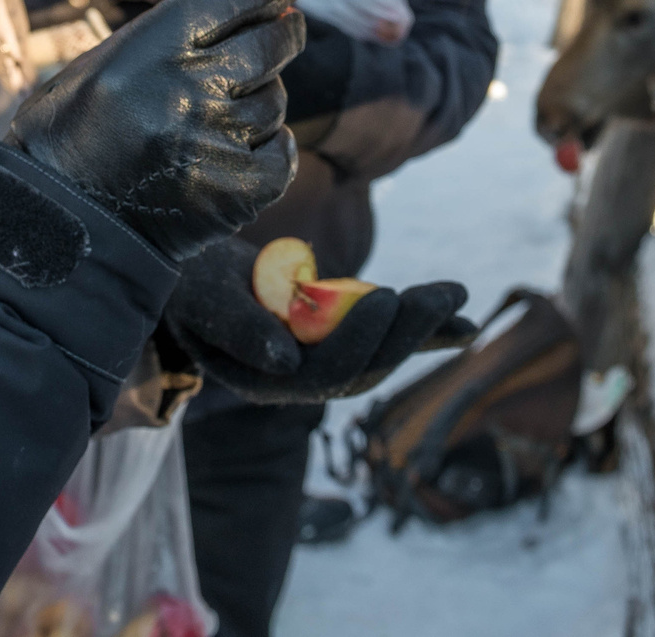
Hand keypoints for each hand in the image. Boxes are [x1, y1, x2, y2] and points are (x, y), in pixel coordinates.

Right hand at [8, 0, 303, 261]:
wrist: (59, 214)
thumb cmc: (80, 128)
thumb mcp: (112, 58)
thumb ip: (176, 33)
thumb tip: (252, 5)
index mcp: (153, 46)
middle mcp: (187, 87)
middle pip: (270, 45)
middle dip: (284, 35)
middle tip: (285, 33)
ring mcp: (214, 140)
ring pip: (274, 101)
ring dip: (259, 102)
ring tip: (219, 117)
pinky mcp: (234, 191)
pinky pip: (281, 154)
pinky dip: (270, 151)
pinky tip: (241, 152)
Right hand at [162, 237, 476, 403]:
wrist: (188, 274)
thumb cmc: (189, 280)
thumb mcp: (204, 296)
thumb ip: (241, 327)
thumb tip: (284, 361)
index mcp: (263, 378)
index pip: (322, 373)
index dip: (357, 339)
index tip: (382, 297)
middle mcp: (297, 379)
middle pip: (361, 368)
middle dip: (407, 332)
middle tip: (445, 294)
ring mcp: (319, 360)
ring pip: (378, 355)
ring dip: (422, 328)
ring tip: (459, 298)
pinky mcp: (337, 339)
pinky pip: (386, 341)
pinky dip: (427, 335)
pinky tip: (466, 328)